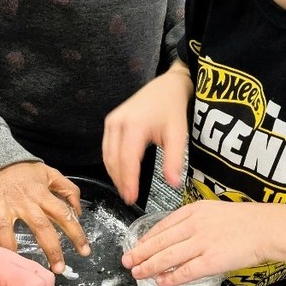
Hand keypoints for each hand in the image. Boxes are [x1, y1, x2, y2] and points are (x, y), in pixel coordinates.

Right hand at [0, 163, 89, 274]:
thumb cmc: (21, 169)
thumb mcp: (49, 173)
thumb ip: (68, 190)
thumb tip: (78, 211)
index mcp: (40, 194)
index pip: (63, 214)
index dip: (76, 233)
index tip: (84, 251)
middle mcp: (22, 201)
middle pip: (40, 226)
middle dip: (51, 249)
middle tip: (58, 269)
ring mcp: (0, 204)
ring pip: (6, 228)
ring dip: (11, 248)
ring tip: (16, 268)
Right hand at [102, 66, 192, 202]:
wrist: (165, 87)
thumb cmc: (172, 109)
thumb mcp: (178, 135)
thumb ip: (175, 160)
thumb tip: (173, 184)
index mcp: (135, 125)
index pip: (127, 160)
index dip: (128, 181)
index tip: (132, 198)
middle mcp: (118, 122)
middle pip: (114, 160)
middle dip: (120, 181)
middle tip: (129, 198)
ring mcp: (111, 122)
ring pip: (107, 156)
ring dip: (114, 175)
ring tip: (125, 190)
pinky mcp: (110, 123)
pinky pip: (107, 149)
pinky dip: (112, 164)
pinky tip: (121, 174)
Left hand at [122, 199, 266, 285]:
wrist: (266, 228)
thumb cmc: (243, 221)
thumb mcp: (212, 211)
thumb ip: (192, 221)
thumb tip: (174, 236)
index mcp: (192, 211)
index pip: (162, 226)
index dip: (145, 239)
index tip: (135, 246)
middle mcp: (194, 225)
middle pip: (160, 241)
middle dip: (139, 253)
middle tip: (126, 261)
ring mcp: (202, 243)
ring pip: (168, 256)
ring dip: (149, 266)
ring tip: (137, 273)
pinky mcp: (212, 260)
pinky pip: (186, 271)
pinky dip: (170, 277)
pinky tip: (160, 281)